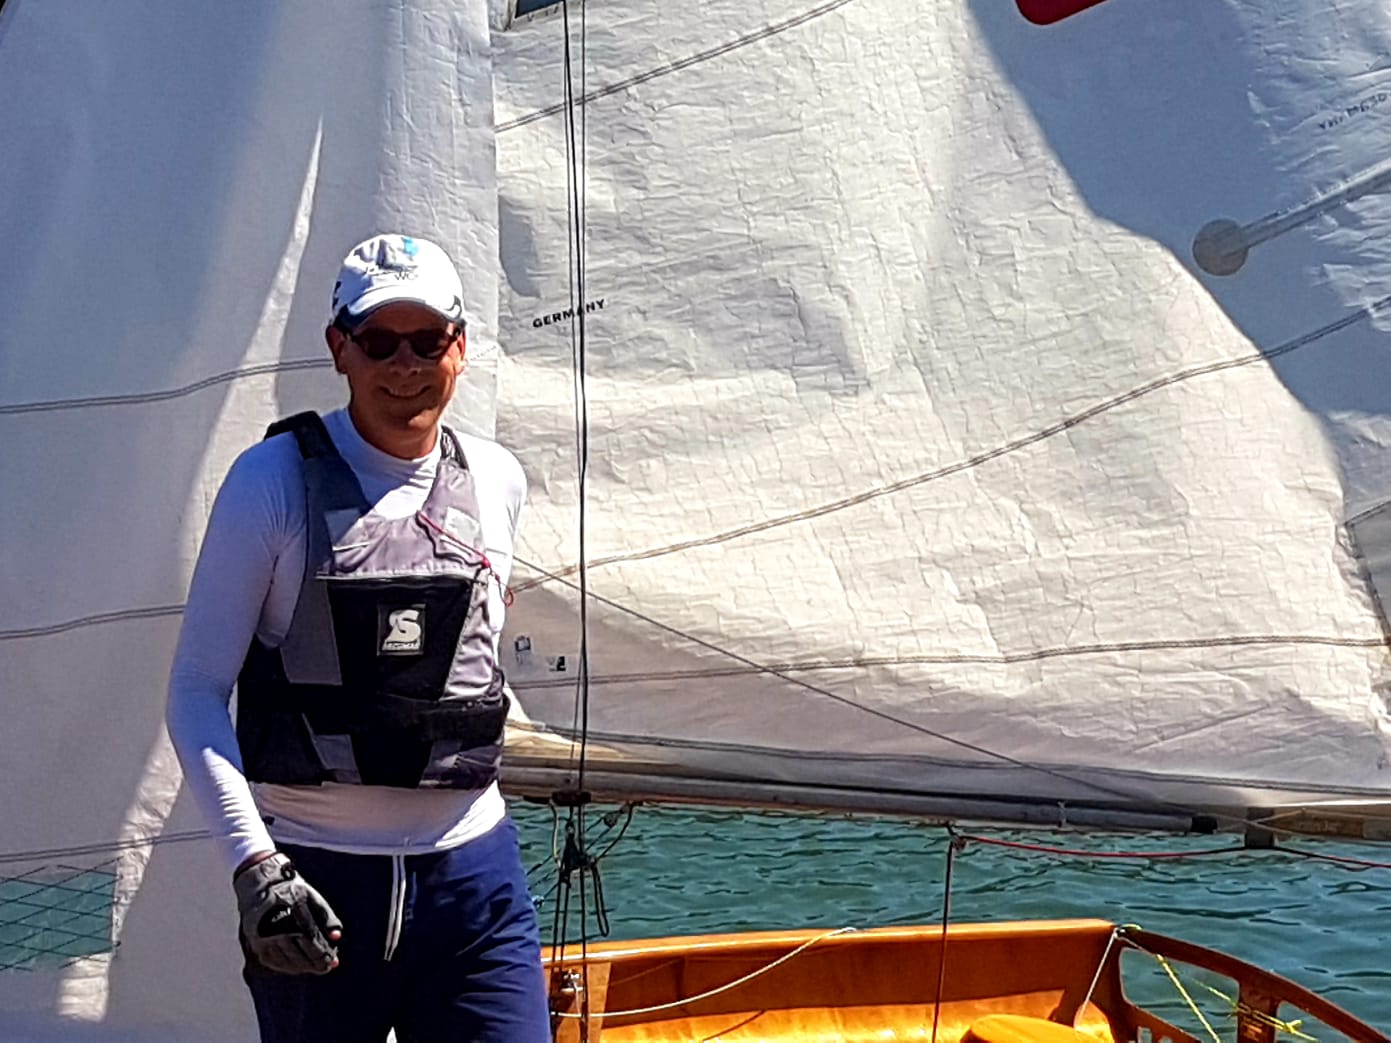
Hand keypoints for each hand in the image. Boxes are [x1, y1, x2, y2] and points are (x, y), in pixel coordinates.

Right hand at [233, 852, 342, 974]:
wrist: (259, 886)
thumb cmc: (291, 891)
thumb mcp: (312, 897)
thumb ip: (327, 917)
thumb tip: (337, 937)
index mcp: (293, 909)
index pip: (311, 937)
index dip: (323, 951)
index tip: (334, 960)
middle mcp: (276, 925)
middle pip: (299, 951)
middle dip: (316, 962)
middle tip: (327, 967)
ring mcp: (264, 936)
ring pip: (287, 960)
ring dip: (304, 967)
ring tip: (316, 968)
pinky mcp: (256, 944)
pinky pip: (275, 962)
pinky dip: (289, 967)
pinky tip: (299, 967)